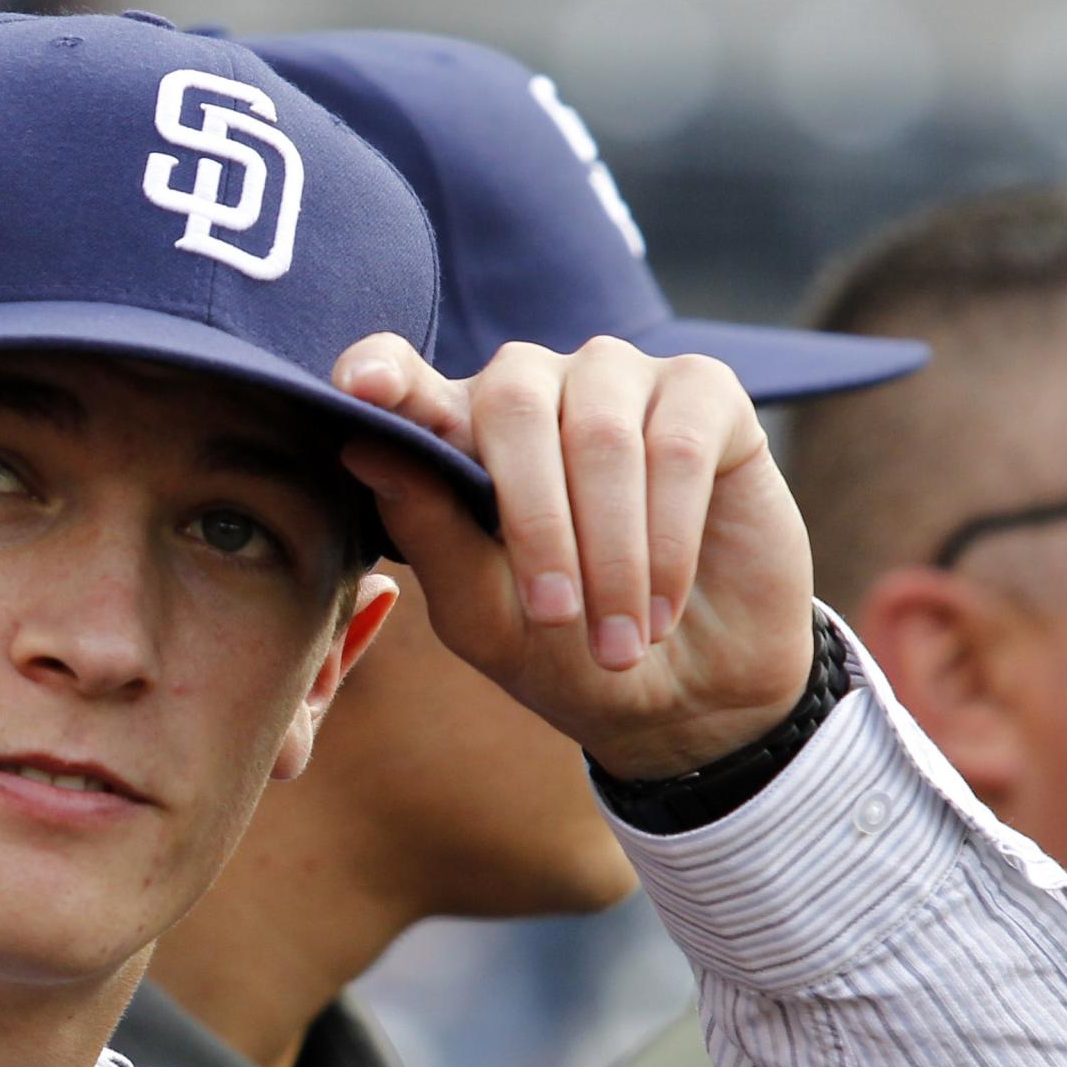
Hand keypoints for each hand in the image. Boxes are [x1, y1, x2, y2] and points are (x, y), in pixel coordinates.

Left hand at [336, 334, 817, 781]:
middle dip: (535, 524)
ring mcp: (617, 379)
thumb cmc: (566, 652)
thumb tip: (364, 447)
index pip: (404, 378)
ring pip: (601, 435)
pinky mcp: (705, 393)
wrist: (686, 694)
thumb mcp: (484, 616)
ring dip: (610, 553)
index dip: (385, 372)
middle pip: (513, 405)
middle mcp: (532, 387)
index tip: (361, 386)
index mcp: (457, 432)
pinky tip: (660, 609)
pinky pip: (678, 447)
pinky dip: (668, 540)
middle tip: (556, 620)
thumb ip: (428, 533)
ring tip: (618, 644)